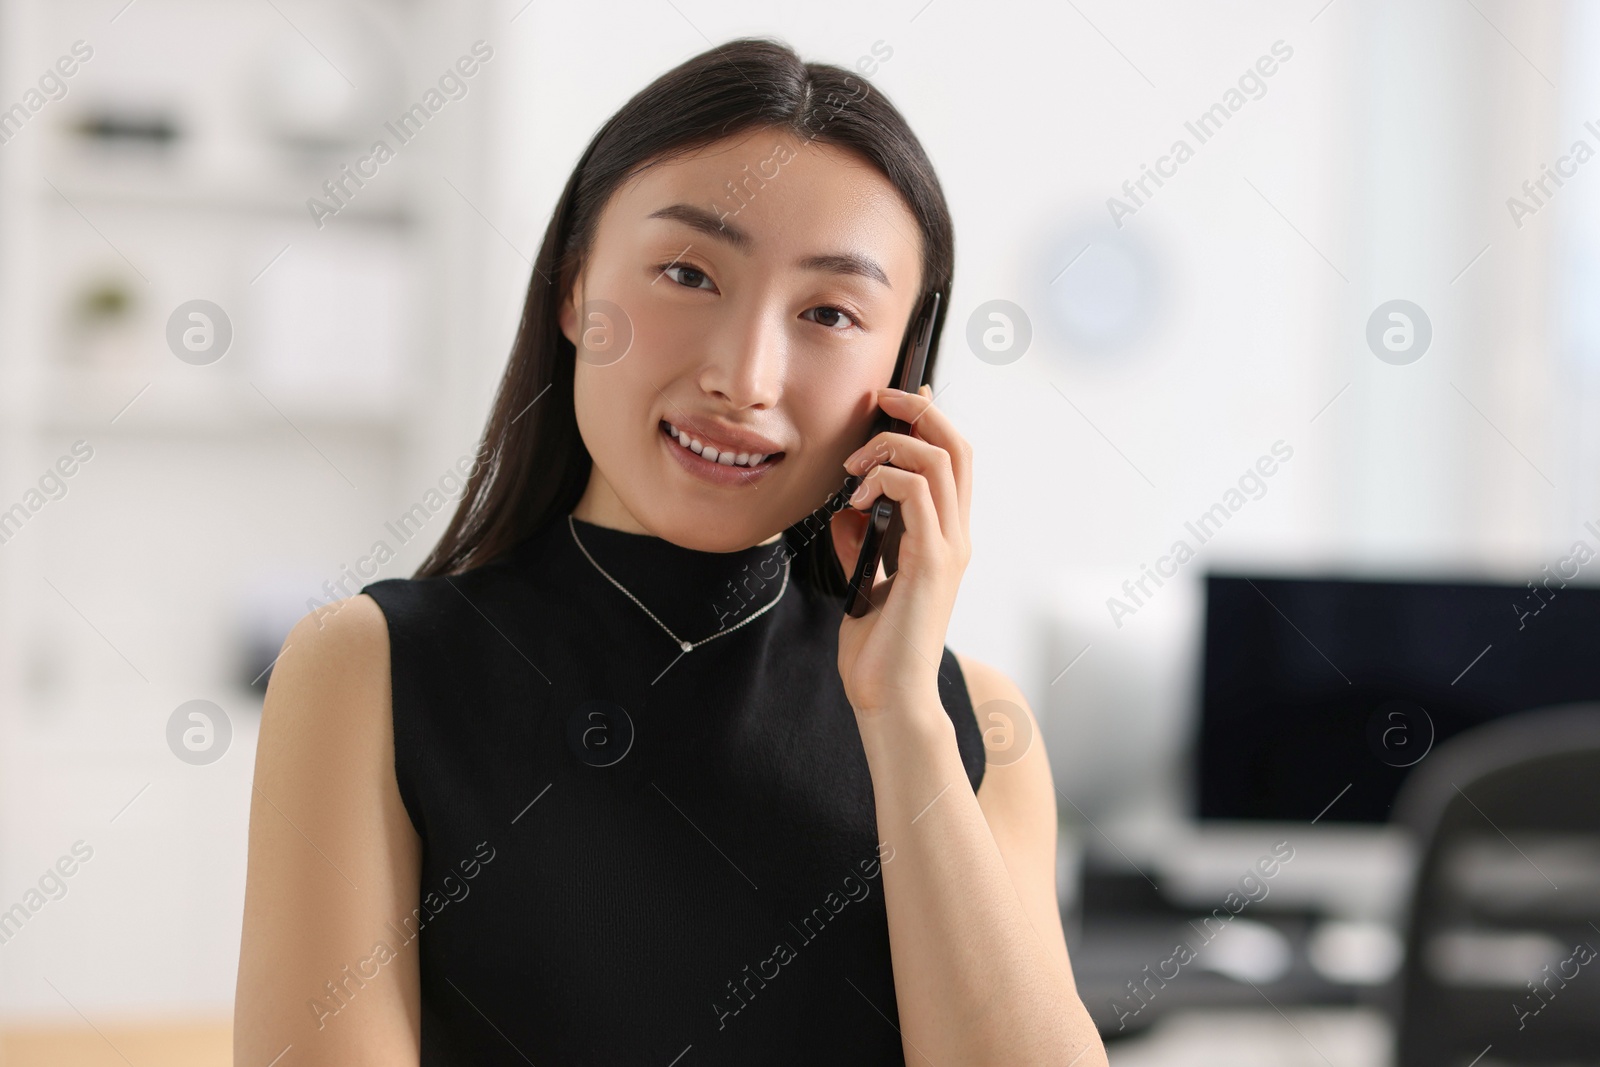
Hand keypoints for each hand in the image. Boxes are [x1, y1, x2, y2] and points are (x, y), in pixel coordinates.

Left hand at [830, 383, 972, 719]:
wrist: (890, 696)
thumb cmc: (878, 648)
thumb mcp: (864, 579)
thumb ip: (862, 540)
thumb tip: (846, 507)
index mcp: (945, 538)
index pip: (953, 460)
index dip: (931, 419)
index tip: (895, 400)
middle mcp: (957, 536)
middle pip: (958, 445)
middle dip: (919, 411)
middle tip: (879, 400)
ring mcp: (950, 547)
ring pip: (940, 459)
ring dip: (892, 445)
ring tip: (854, 466)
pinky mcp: (933, 562)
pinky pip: (915, 491)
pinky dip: (881, 479)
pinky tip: (854, 501)